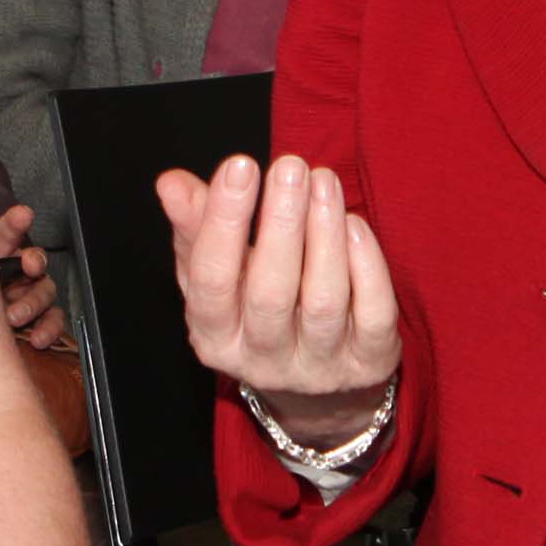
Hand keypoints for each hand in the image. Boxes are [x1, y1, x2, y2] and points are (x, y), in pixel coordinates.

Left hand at [0, 204, 68, 350]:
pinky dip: (49, 329)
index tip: (22, 214)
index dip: (15, 223)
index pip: (6, 233)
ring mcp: (31, 296)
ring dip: (34, 303)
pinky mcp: (40, 320)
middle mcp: (17, 272)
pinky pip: (53, 321)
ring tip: (15, 318)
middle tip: (28, 267)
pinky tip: (37, 338)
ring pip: (45, 291)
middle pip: (35, 259)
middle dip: (34, 261)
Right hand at [155, 153, 401, 444]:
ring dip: (325, 234)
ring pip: (324, 301)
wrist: (313, 379)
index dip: (223, 221)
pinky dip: (367, 265)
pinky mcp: (367, 363)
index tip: (239, 166)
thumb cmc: (254, 307)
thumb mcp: (215, 274)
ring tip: (323, 180)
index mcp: (215, 337)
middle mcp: (264, 360)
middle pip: (270, 294)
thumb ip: (195, 228)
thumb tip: (172, 183)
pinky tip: (354, 224)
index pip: (212, 279)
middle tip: (290, 166)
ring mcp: (319, 367)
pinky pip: (373, 314)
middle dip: (281, 224)